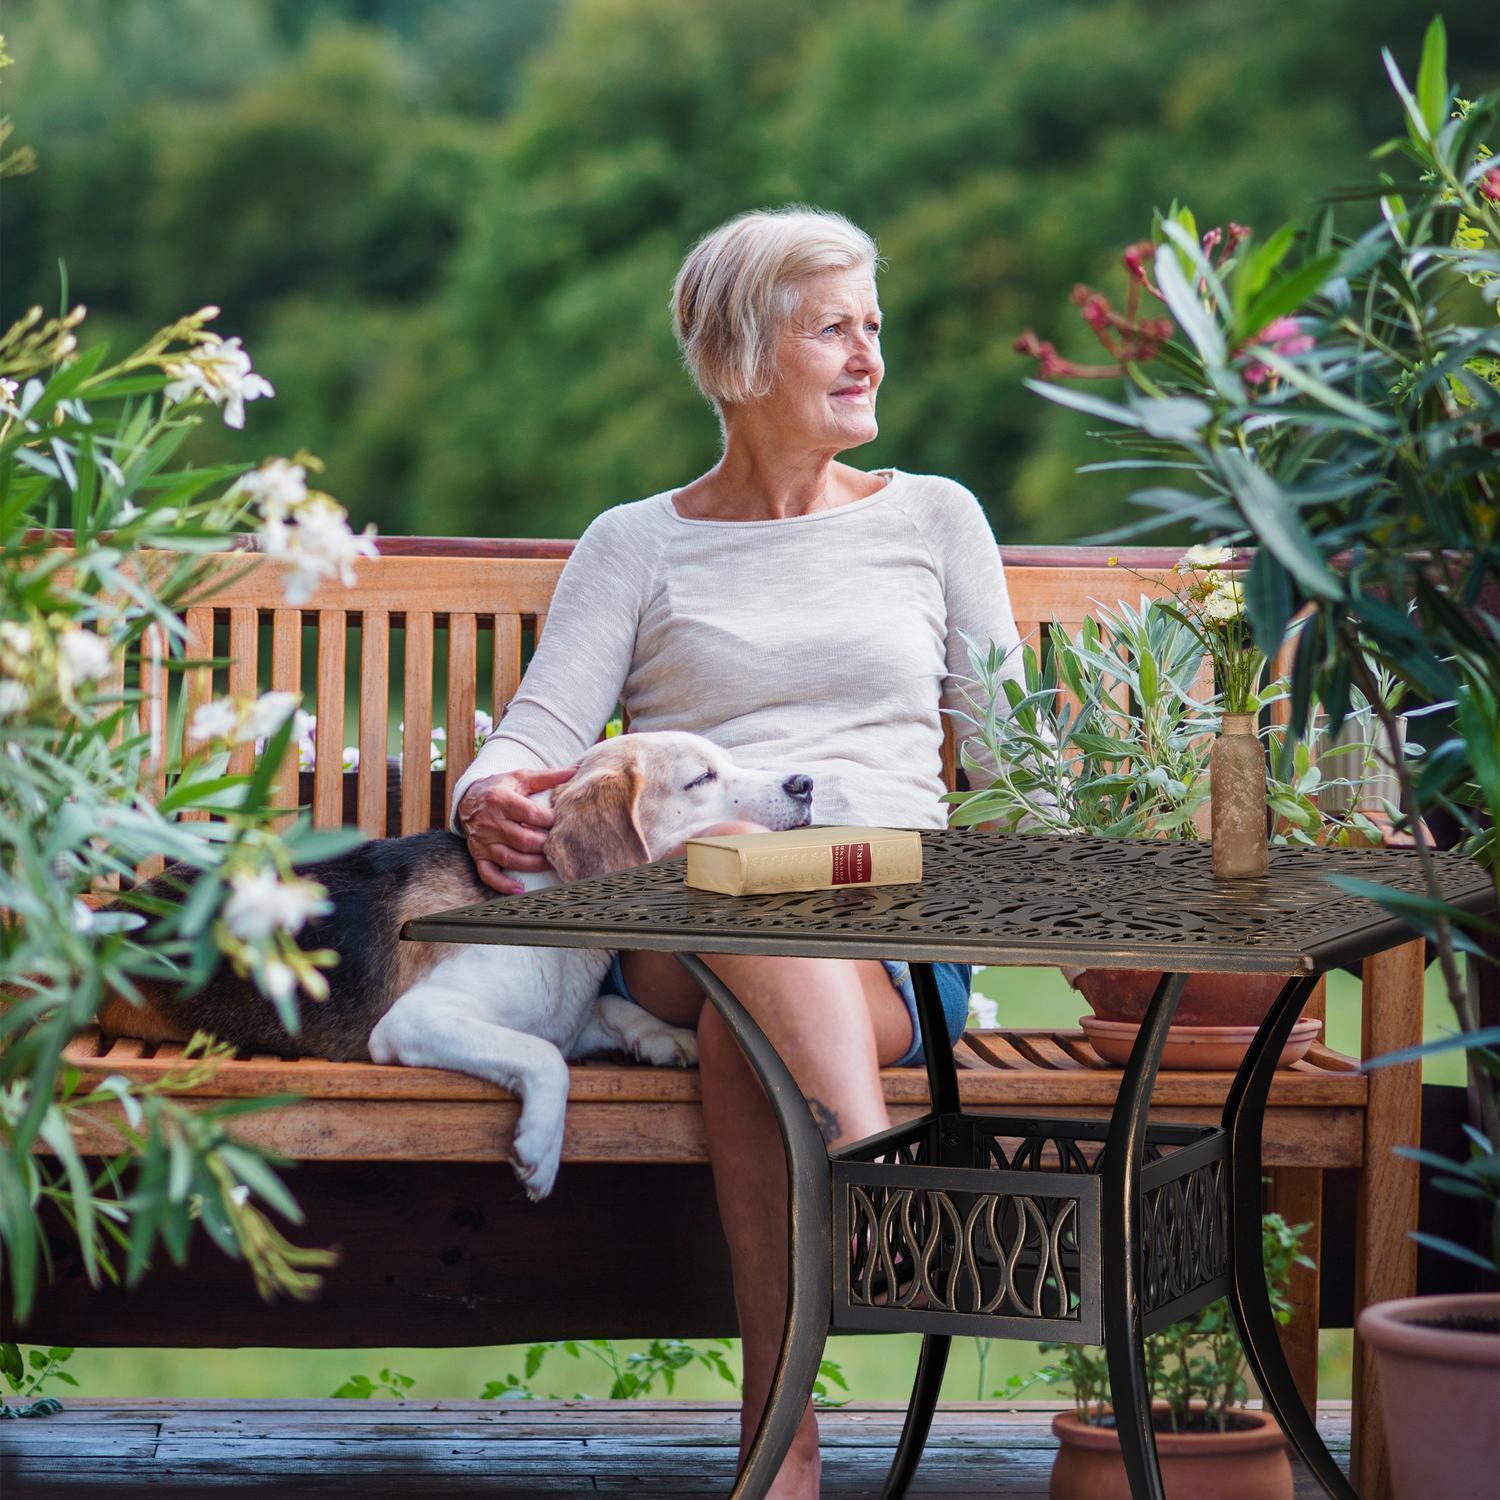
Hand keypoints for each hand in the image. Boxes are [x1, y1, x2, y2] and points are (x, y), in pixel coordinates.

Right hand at [456, 766, 580, 893]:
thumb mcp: (520, 777)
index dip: (550, 820)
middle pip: (524, 840)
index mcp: (500, 800)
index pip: (530, 814)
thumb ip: (548, 776)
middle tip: (563, 846)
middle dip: (546, 845)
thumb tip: (576, 770)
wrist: (467, 798)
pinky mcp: (478, 856)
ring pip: (511, 859)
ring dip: (534, 865)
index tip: (564, 822)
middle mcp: (490, 822)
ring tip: (552, 864)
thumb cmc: (500, 787)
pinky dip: (502, 884)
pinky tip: (520, 890)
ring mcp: (483, 842)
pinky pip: (488, 874)